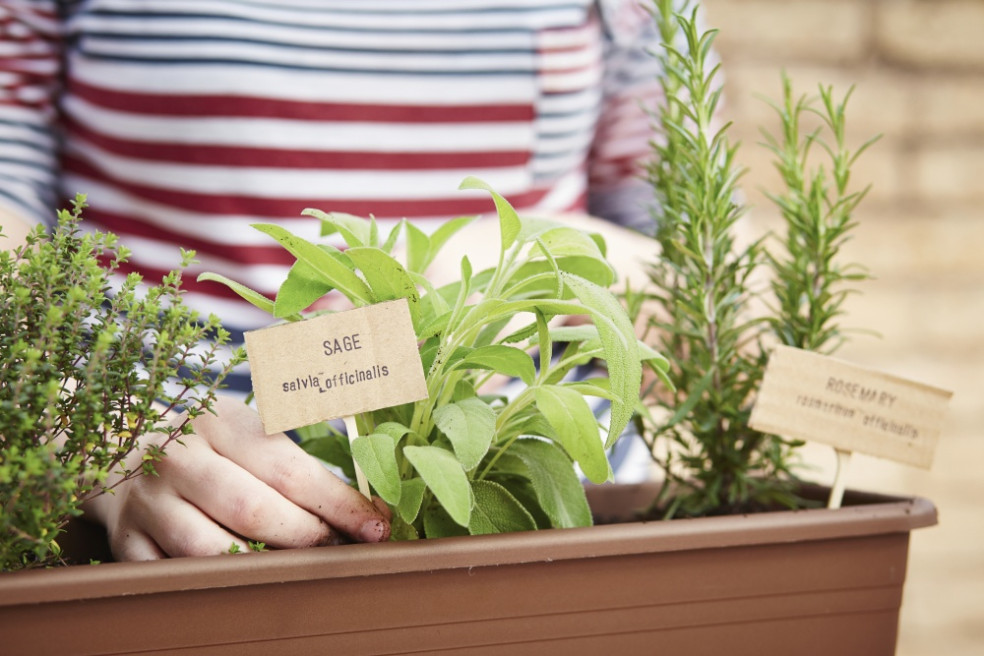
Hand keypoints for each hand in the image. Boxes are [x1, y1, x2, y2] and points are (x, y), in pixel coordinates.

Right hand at [82, 396, 390, 559]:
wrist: (118, 451)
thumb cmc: (208, 444)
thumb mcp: (247, 428)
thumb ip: (296, 458)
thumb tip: (366, 505)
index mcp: (219, 423)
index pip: (289, 468)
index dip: (337, 503)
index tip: (374, 526)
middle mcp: (179, 459)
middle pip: (251, 508)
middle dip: (305, 536)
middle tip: (336, 549)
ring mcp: (147, 502)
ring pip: (208, 548)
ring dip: (260, 565)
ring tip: (295, 568)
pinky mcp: (125, 540)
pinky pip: (169, 575)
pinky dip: (210, 584)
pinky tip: (244, 584)